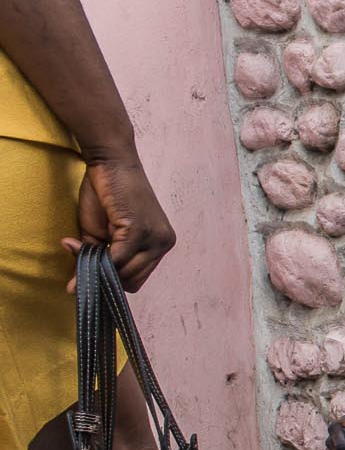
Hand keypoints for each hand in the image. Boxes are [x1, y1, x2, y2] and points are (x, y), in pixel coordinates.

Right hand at [73, 156, 174, 291]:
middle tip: (80, 260)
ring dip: (97, 267)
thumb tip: (76, 287)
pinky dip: (94, 259)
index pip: (138, 279)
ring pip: (125, 273)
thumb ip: (96, 258)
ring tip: (79, 248)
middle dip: (103, 275)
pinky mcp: (141, 231)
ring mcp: (156, 238)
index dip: (112, 279)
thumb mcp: (100, 234)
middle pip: (132, 281)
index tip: (90, 271)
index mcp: (160, 245)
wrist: (110, 161)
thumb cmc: (105, 194)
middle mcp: (164, 244)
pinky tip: (75, 247)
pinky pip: (117, 259)